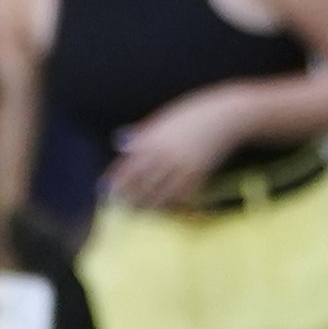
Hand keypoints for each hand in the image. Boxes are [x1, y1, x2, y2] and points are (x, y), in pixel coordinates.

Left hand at [102, 88, 248, 209]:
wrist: (224, 116)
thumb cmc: (190, 116)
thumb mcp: (160, 121)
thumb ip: (141, 134)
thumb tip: (119, 142)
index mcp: (150, 141)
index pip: (126, 167)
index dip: (114, 182)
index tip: (104, 191)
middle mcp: (163, 156)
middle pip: (141, 184)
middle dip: (129, 198)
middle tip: (121, 208)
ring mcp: (182, 166)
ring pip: (161, 194)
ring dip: (150, 205)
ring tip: (142, 212)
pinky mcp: (199, 174)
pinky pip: (183, 195)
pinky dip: (175, 204)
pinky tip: (169, 210)